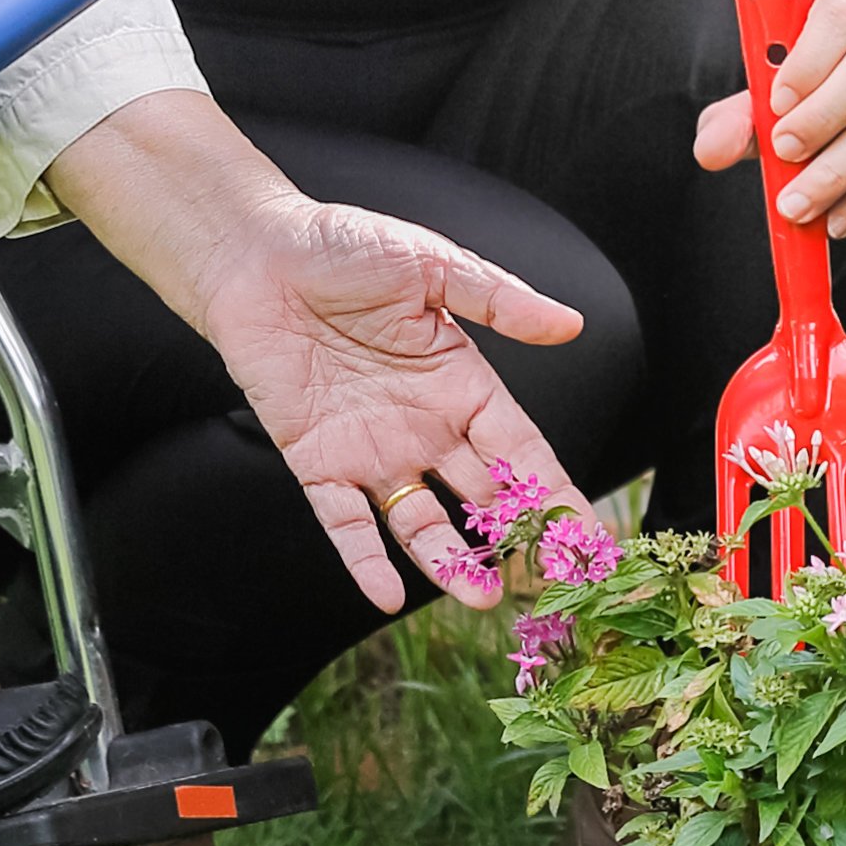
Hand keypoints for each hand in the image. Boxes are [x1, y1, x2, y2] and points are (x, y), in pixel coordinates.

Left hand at [47, 92, 585, 611]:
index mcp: (461, 384)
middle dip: (518, 543)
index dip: (556, 494)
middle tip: (551, 587)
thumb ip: (497, 299)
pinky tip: (388, 595)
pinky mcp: (316, 461)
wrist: (255, 254)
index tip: (590, 540)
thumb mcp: (430, 265)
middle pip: (482, 499)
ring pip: (420, 522)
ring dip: (450, 564)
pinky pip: (344, 522)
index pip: (521, 452)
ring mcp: (371, 451)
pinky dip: (363, 561)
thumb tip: (568, 323)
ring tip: (482, 598)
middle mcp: (424, 428)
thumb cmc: (343, 246)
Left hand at [693, 0, 845, 238]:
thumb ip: (744, 113)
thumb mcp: (787, 82)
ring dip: (843, 172)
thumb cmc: (836, 76)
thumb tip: (712, 149)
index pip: (839, 13)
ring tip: (802, 206)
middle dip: (824, 121)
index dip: (808, 60)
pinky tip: (841, 216)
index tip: (775, 106)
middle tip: (785, 160)